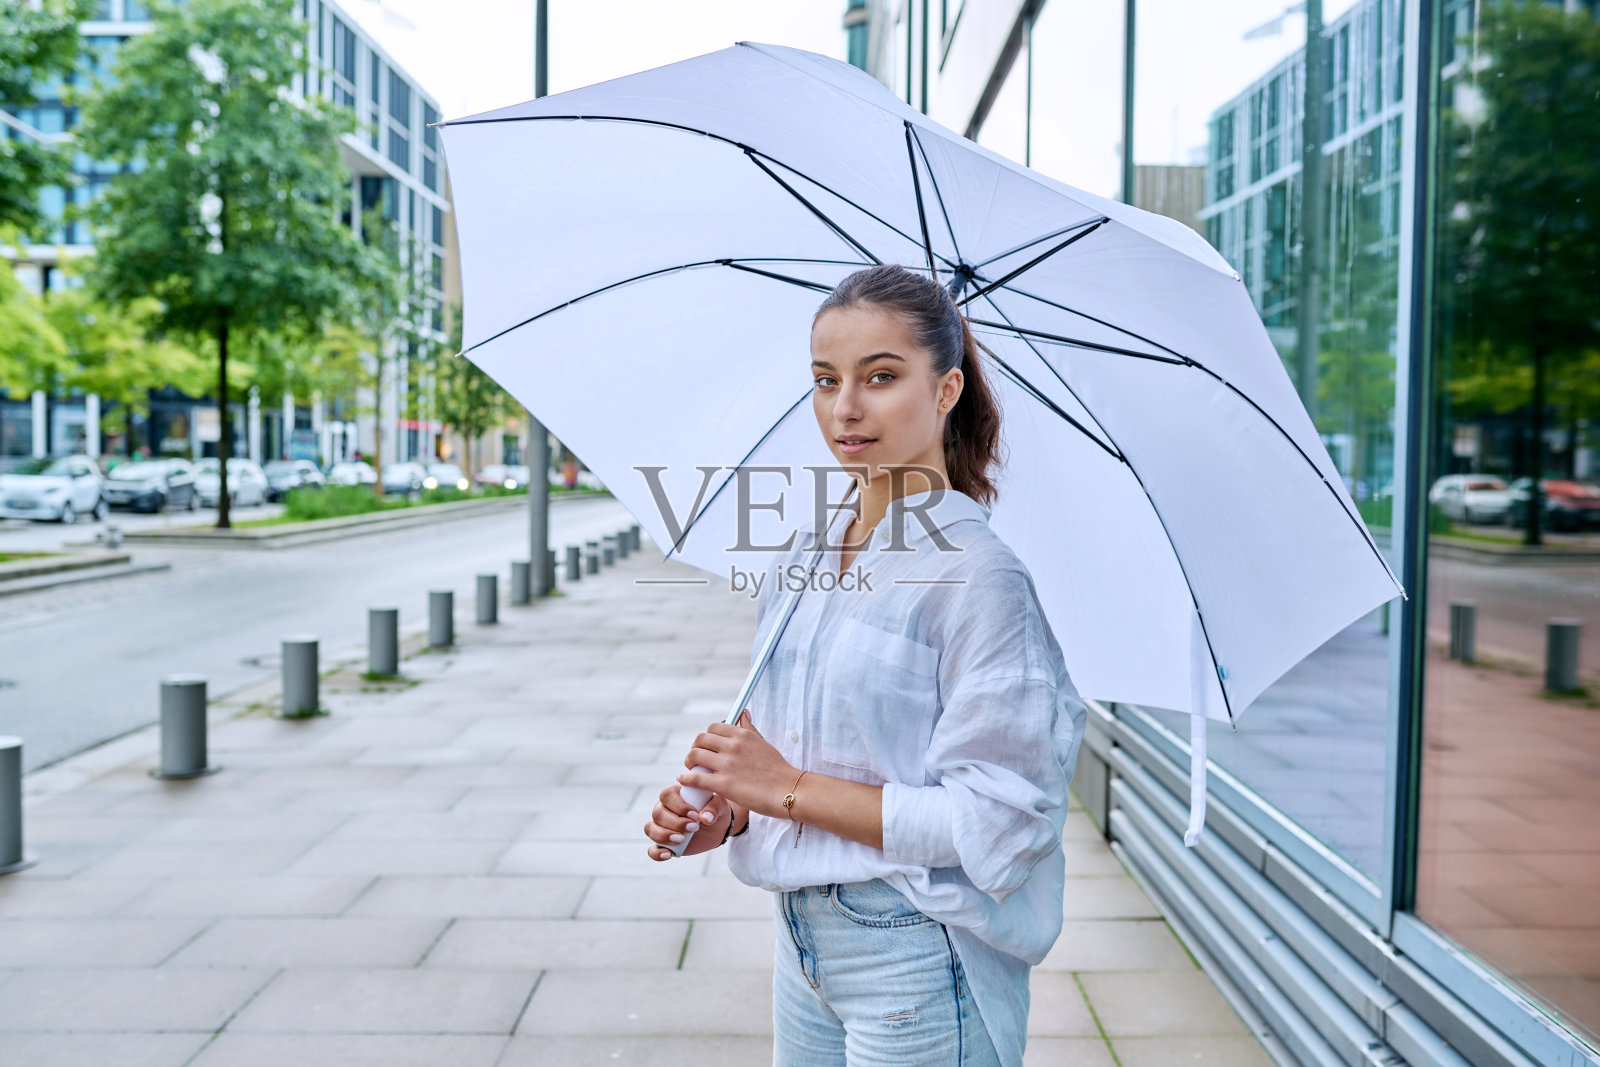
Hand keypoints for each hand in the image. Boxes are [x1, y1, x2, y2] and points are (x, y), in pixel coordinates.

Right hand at [643, 781, 729, 861]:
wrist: (718, 828)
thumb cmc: (716, 811)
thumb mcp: (720, 805)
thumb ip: (714, 807)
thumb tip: (705, 817)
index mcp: (675, 795)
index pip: (666, 795)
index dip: (678, 805)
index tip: (695, 815)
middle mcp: (664, 809)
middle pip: (657, 813)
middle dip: (675, 822)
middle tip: (694, 828)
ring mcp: (661, 826)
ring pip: (651, 829)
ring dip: (664, 835)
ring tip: (682, 839)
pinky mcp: (663, 843)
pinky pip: (652, 849)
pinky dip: (657, 853)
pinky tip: (668, 854)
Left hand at [679, 709, 795, 819]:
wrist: (788, 791)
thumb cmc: (778, 769)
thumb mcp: (763, 742)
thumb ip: (749, 728)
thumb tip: (743, 712)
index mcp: (742, 735)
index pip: (713, 727)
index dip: (707, 737)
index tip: (707, 747)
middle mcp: (733, 746)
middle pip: (700, 740)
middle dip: (695, 748)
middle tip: (697, 759)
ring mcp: (727, 765)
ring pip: (694, 756)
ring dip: (689, 763)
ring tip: (691, 770)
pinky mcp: (723, 784)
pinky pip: (695, 777)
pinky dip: (686, 778)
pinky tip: (685, 781)